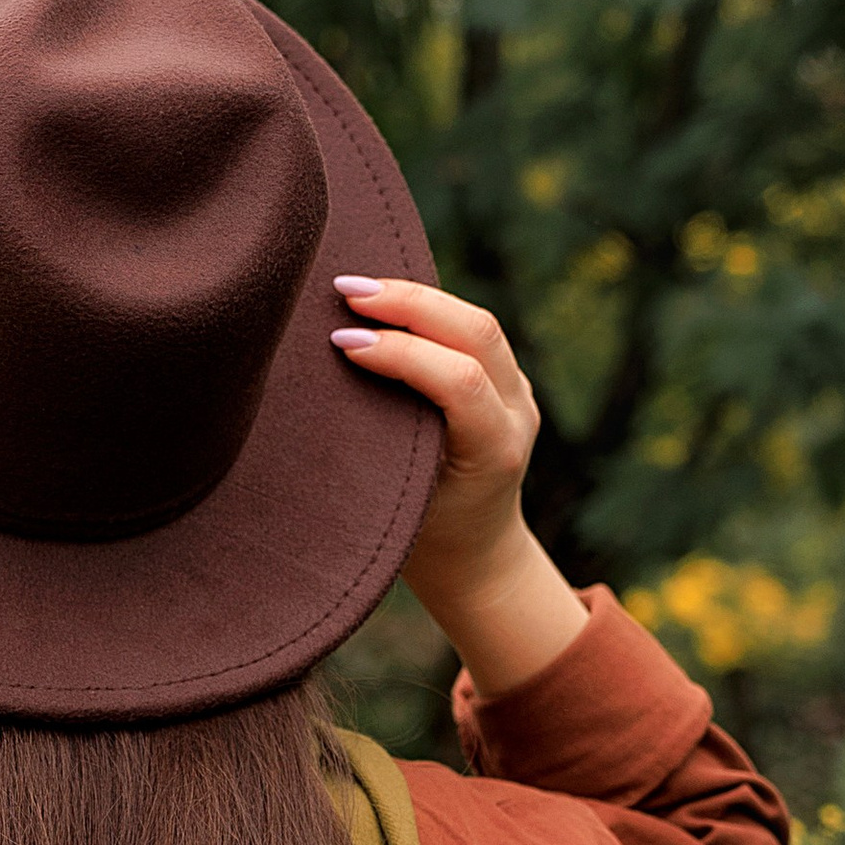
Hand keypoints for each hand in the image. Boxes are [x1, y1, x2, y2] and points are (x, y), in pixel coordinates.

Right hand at [329, 277, 588, 700]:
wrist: (475, 555)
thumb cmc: (422, 539)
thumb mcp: (400, 505)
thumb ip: (380, 451)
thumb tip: (325, 388)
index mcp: (496, 450)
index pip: (458, 380)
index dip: (400, 354)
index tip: (340, 344)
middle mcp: (519, 414)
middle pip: (477, 331)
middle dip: (409, 303)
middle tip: (344, 291)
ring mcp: (518, 391)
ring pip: (477, 321)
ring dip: (414, 298)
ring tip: (354, 289)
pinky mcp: (504, 377)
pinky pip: (468, 328)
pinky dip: (422, 309)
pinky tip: (379, 300)